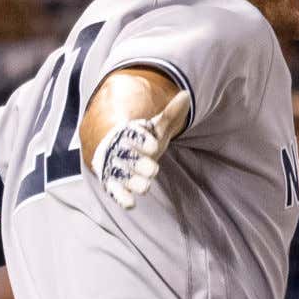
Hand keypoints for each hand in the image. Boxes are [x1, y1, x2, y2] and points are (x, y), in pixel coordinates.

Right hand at [94, 89, 189, 209]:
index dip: (142, 141)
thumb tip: (186, 95)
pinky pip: (114, 191)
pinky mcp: (112, 183)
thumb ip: (170, 114)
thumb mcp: (156, 127)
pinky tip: (131, 203)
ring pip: (122, 175)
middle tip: (152, 169)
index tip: (154, 146)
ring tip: (145, 186)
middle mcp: (118, 150)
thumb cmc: (142, 138)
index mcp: (126, 133)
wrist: (118, 150)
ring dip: (133, 181)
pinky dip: (122, 197)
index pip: (131, 136)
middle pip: (127, 158)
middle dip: (139, 164)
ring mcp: (114, 167)